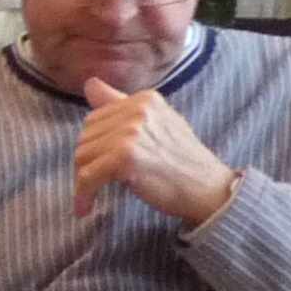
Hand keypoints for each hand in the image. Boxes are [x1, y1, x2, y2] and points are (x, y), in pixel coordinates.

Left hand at [75, 77, 238, 225]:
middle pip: (85, 137)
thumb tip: (89, 83)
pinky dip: (82, 194)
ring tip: (91, 195)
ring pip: (82, 156)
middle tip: (95, 183)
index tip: (97, 164)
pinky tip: (85, 207)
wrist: (208, 189)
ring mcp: (131, 132)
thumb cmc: (181, 161)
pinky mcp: (125, 157)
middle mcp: (137, 110)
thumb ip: (120, 104)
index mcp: (144, 100)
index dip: (93, 146)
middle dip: (86, 163)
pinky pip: (87, 176)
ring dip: (82, 181)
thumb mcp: (156, 124)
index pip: (95, 119)